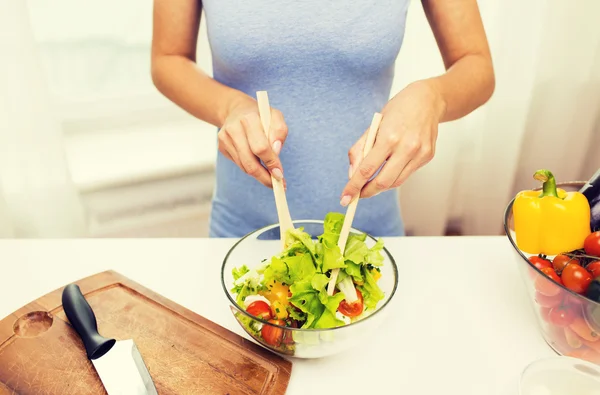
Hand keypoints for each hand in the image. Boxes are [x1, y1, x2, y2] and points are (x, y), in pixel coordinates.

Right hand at [218, 96, 287, 187]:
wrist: (237, 110)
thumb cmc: (261, 115)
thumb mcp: (275, 117)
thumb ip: (279, 131)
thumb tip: (276, 151)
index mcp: (248, 119)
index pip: (261, 147)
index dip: (271, 163)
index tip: (280, 174)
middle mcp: (233, 129)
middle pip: (250, 162)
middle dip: (264, 176)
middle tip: (277, 184)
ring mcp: (224, 139)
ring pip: (244, 166)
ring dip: (259, 175)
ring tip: (271, 178)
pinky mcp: (221, 147)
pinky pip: (239, 164)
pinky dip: (251, 168)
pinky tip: (259, 166)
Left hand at [340, 80, 445, 205]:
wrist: (428, 99)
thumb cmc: (397, 110)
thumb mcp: (374, 125)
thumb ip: (360, 150)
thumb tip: (353, 175)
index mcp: (388, 137)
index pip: (367, 169)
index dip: (354, 186)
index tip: (345, 198)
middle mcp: (406, 147)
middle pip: (383, 182)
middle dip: (367, 192)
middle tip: (357, 195)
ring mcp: (419, 153)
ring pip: (396, 182)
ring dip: (381, 186)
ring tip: (372, 182)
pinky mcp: (428, 156)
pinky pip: (407, 174)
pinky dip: (394, 176)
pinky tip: (390, 168)